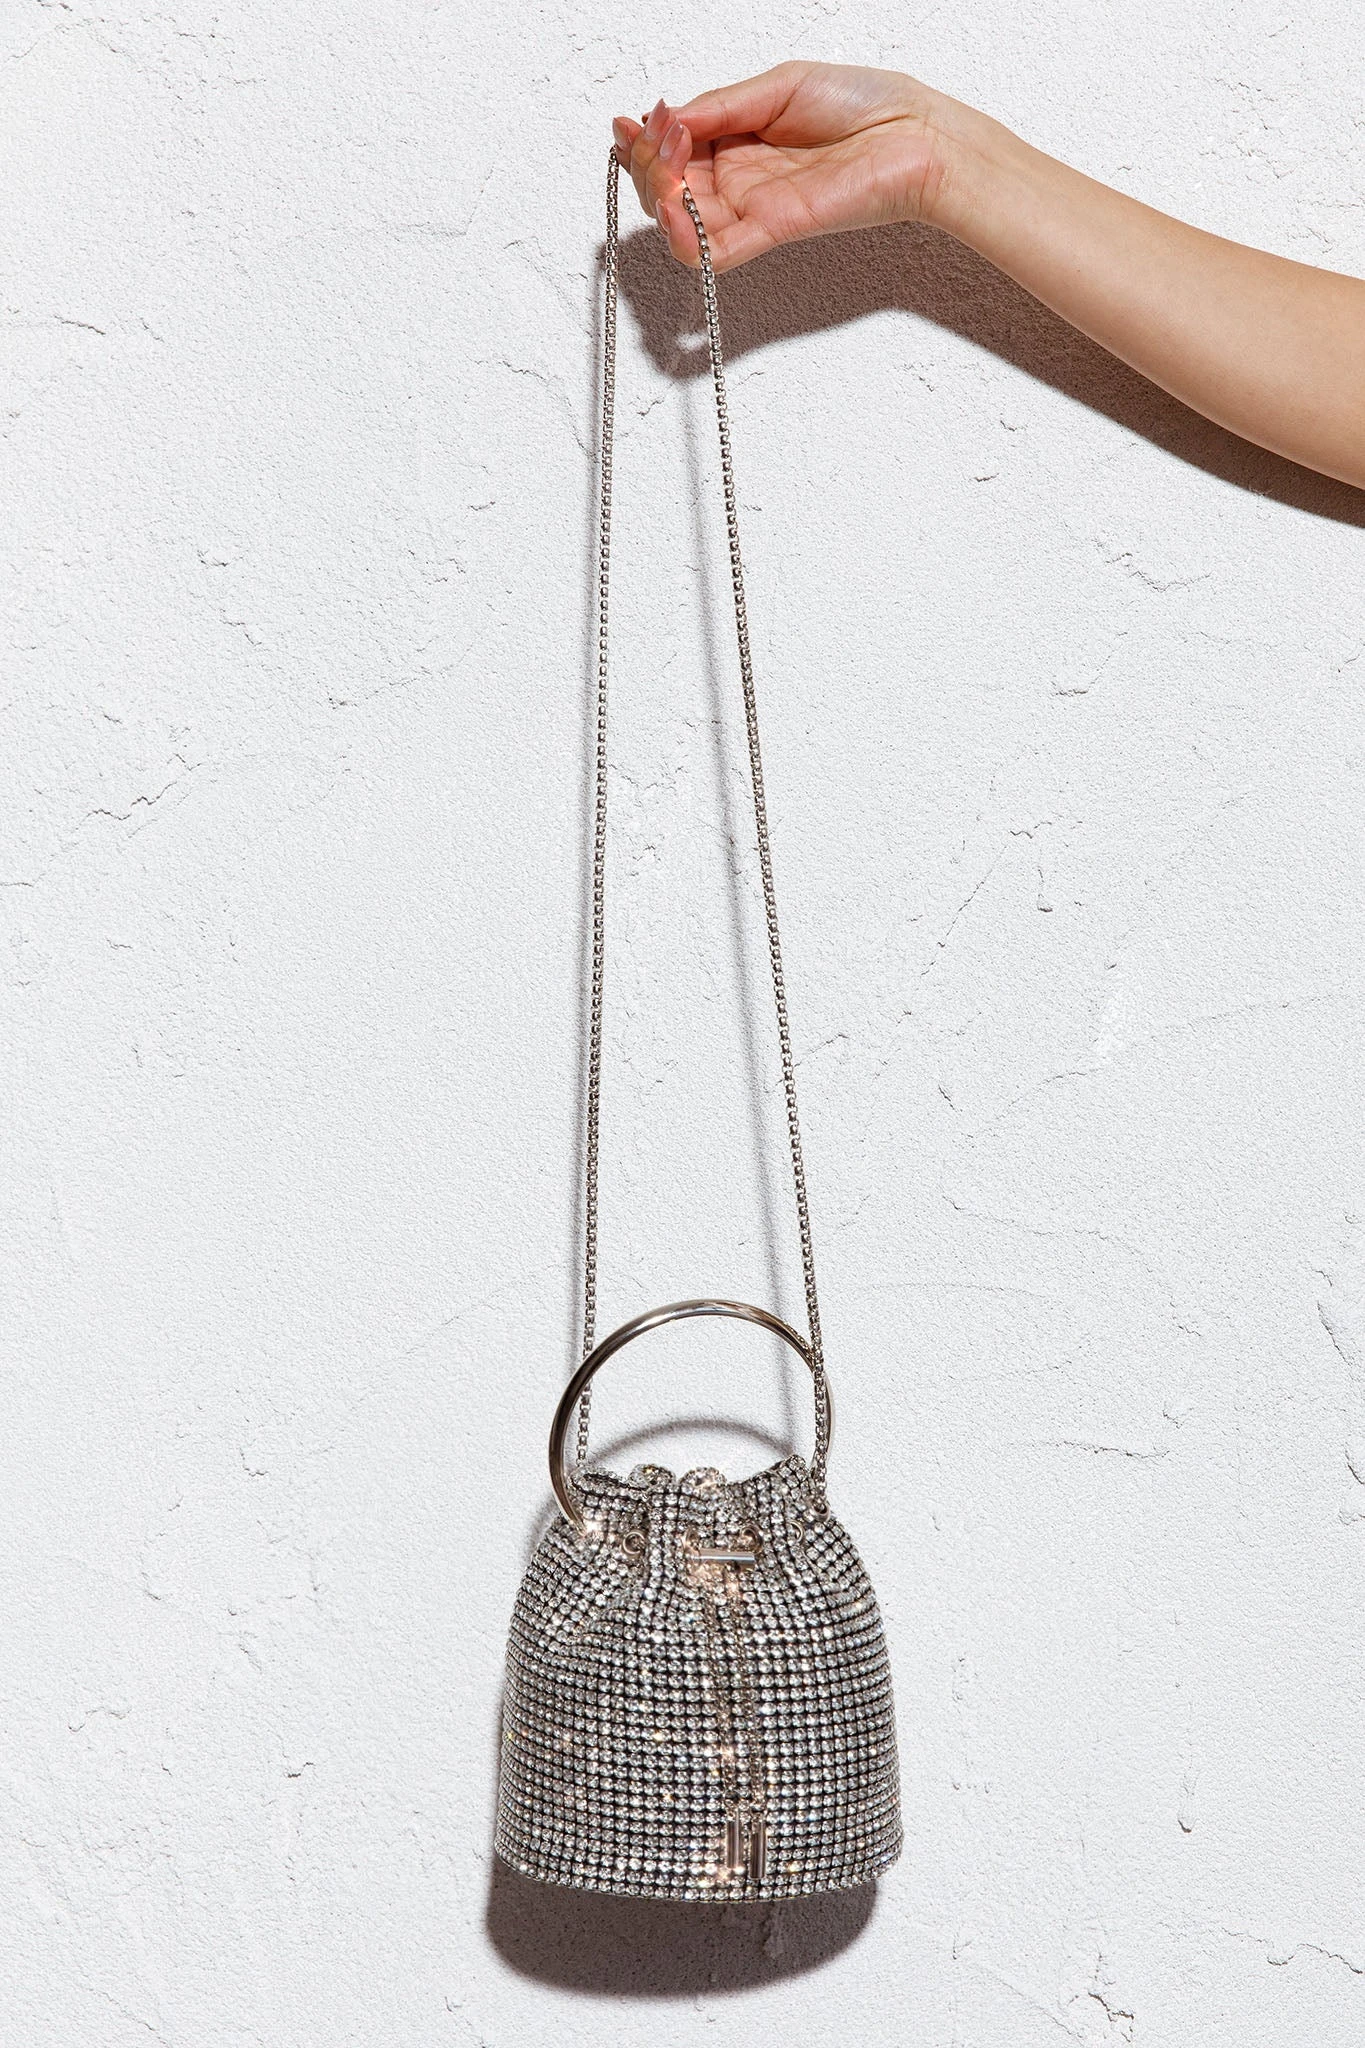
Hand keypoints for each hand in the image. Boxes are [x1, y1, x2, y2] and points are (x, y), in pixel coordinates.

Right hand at [612, 62, 968, 272]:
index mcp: (737, 141)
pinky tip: (673, 208)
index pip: (673, 153)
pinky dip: (684, 238)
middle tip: (663, 135)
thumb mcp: (779, 85)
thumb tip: (668, 117)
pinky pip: (714, 253)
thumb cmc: (864, 105)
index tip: (642, 120)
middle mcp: (739, 180)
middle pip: (667, 190)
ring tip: (669, 164)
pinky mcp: (771, 232)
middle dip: (648, 163)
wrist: (915, 135)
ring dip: (658, 196)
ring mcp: (752, 209)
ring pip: (681, 224)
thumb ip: (721, 106)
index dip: (647, 141)